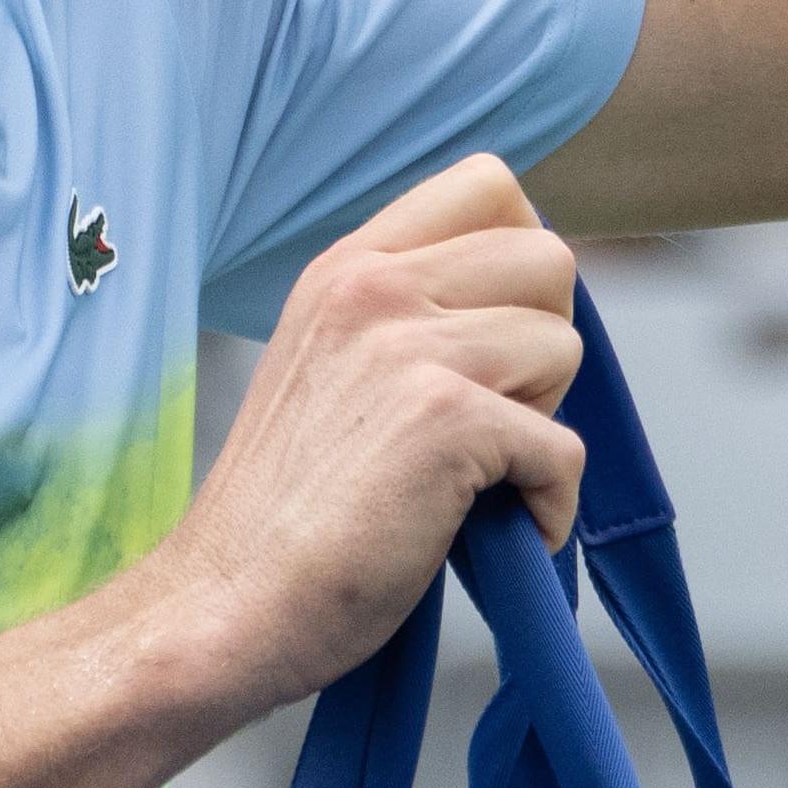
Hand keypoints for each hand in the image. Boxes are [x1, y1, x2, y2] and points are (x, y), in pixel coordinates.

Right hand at [147, 155, 584, 712]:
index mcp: (346, 267)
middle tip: (482, 421)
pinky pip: (564, 450)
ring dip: (541, 425)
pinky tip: (488, 535)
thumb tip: (531, 314)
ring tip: (470, 476)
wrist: (222, 605)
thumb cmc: (284, 512)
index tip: (489, 344)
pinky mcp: (443, 420)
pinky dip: (548, 508)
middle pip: (549, 258)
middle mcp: (372, 288)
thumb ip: (410, 316)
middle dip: (541, 345)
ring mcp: (406, 347)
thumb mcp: (331, 365)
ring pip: (564, 348)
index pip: (488, 183)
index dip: (520, 265)